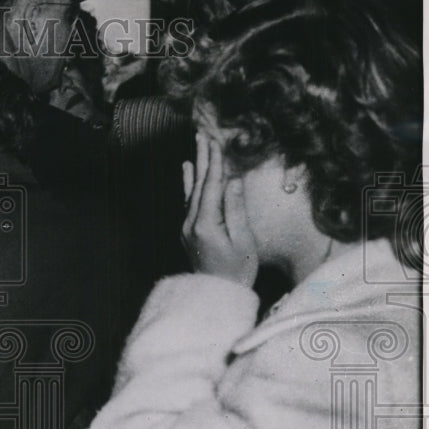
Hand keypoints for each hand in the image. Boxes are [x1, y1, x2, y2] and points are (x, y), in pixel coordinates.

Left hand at [182, 132, 257, 286]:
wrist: (216, 295)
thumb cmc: (237, 271)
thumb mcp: (243, 241)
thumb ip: (236, 209)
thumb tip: (233, 180)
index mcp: (205, 224)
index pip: (211, 185)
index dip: (215, 162)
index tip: (216, 141)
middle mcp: (190, 222)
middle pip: (199, 183)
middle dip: (203, 157)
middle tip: (203, 133)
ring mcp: (186, 226)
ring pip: (192, 189)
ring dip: (197, 165)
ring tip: (197, 144)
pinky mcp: (188, 230)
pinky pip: (188, 200)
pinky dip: (189, 183)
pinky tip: (188, 169)